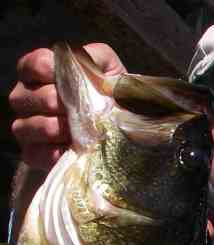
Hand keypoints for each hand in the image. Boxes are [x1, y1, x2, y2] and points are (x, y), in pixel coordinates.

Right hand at [9, 44, 125, 169]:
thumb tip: (83, 59)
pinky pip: (34, 153)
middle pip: (27, 97)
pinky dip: (53, 153)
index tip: (60, 74)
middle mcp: (28, 99)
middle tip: (78, 110)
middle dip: (55, 102)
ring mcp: (28, 127)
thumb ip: (96, 58)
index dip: (42, 68)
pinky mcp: (34, 153)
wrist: (122, 137)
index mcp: (41, 76)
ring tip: (77, 132)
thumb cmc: (111, 99)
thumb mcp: (110, 73)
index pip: (30, 66)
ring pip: (27, 125)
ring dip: (54, 128)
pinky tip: (70, 150)